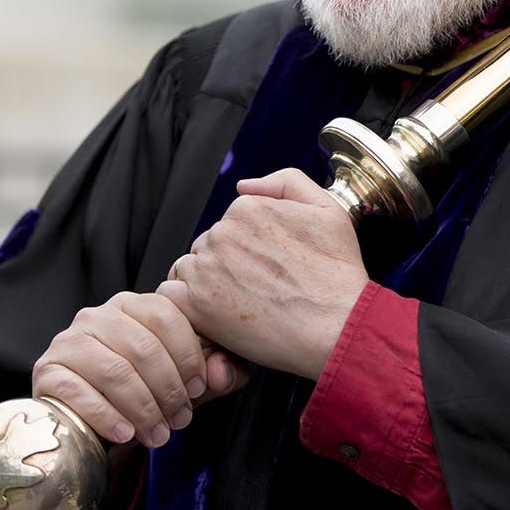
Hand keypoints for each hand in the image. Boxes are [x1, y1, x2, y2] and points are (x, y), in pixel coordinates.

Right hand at [31, 290, 248, 449]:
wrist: (89, 417)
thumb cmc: (143, 391)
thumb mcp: (186, 381)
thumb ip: (216, 372)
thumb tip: (221, 372)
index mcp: (134, 305)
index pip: (167, 315)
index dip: (188, 355)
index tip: (199, 390)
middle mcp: (98, 316)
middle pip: (143, 347)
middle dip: (168, 391)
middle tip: (180, 421)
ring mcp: (69, 341)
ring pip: (115, 371)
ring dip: (143, 409)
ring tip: (158, 435)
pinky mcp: (48, 370)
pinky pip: (78, 391)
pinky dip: (106, 415)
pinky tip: (125, 433)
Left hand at [157, 168, 367, 380]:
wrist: (340, 326)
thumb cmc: (338, 274)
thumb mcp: (328, 210)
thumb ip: (286, 183)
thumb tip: (242, 185)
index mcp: (248, 207)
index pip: (228, 225)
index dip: (245, 251)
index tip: (266, 271)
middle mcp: (223, 232)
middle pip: (207, 247)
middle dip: (225, 267)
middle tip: (257, 293)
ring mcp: (207, 268)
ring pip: (188, 270)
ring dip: (205, 288)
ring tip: (241, 308)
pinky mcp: (197, 304)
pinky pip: (170, 296)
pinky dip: (185, 308)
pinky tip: (213, 318)